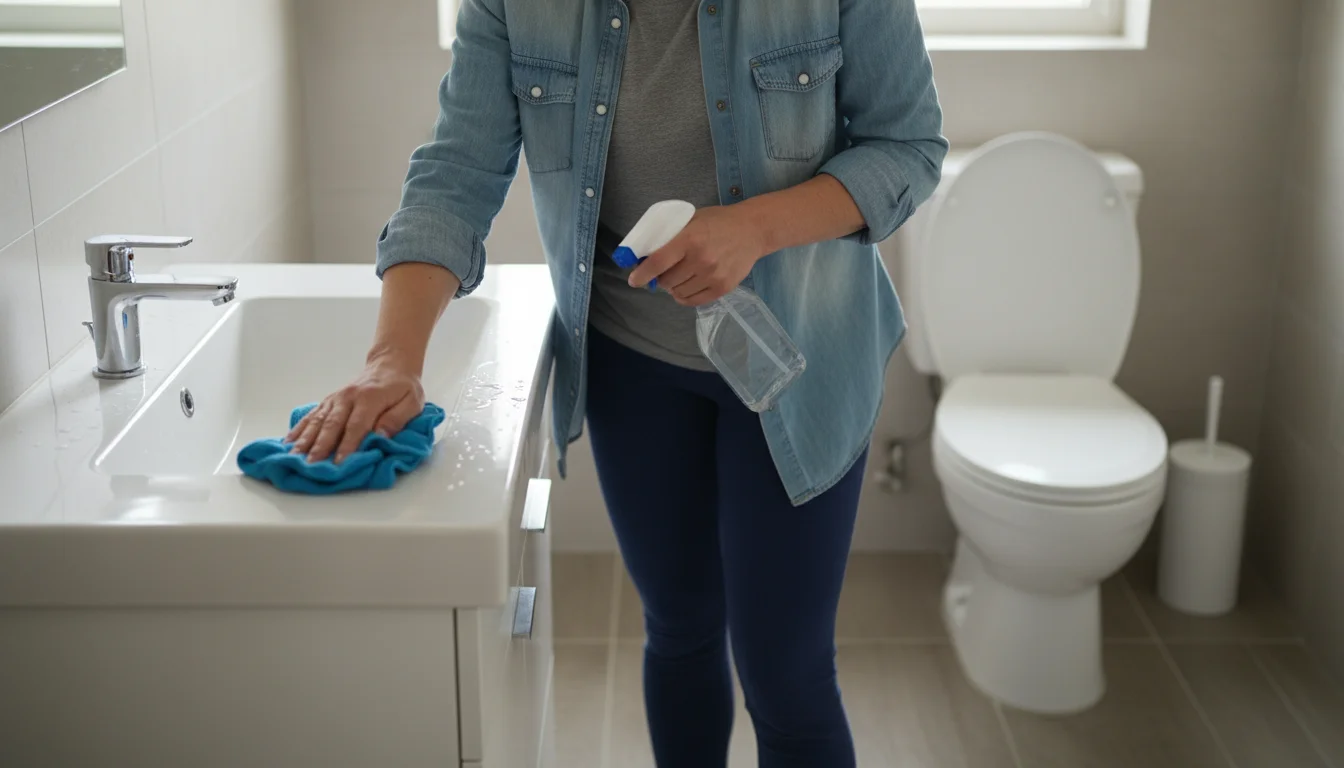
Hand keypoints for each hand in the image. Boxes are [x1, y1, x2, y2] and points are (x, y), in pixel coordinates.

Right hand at [284, 356, 425, 463]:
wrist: (390, 364)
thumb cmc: (403, 387)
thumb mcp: (412, 402)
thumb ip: (397, 419)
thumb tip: (380, 436)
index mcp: (370, 398)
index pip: (357, 425)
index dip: (348, 445)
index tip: (340, 462)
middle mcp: (348, 397)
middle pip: (332, 424)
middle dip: (321, 446)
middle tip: (312, 465)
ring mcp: (336, 398)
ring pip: (318, 420)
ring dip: (305, 439)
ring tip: (294, 456)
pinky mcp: (329, 401)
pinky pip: (312, 415)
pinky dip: (299, 428)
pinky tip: (288, 442)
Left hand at [627, 204, 770, 306]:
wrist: (753, 230)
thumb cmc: (718, 222)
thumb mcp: (692, 220)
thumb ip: (671, 236)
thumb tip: (645, 256)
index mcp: (690, 239)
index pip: (658, 262)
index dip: (642, 274)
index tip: (634, 280)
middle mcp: (701, 260)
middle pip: (667, 281)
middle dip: (660, 279)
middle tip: (663, 272)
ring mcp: (713, 276)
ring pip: (678, 292)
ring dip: (673, 288)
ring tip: (679, 277)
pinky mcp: (723, 288)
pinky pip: (694, 300)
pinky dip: (684, 297)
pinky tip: (685, 288)